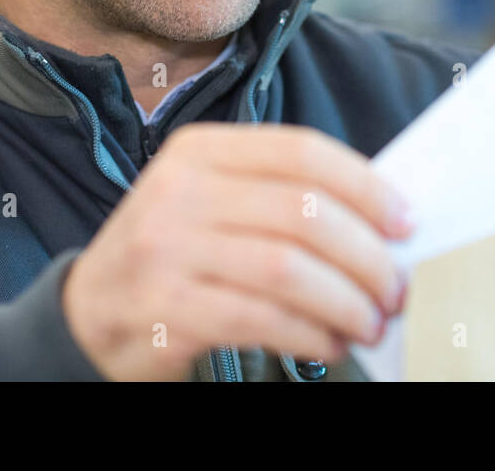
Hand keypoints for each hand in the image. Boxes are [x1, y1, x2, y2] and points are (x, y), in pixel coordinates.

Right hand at [60, 122, 413, 379]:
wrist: (89, 313)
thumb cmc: (173, 255)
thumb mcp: (211, 203)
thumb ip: (279, 198)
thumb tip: (379, 222)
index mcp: (200, 151)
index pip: (301, 152)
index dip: (365, 187)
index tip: (405, 223)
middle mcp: (179, 191)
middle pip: (303, 212)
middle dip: (366, 256)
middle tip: (396, 288)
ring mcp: (167, 249)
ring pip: (288, 268)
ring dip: (346, 301)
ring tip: (370, 321)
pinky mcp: (164, 308)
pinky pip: (261, 318)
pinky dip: (309, 334)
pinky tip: (328, 343)